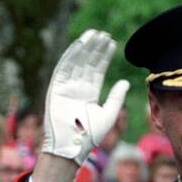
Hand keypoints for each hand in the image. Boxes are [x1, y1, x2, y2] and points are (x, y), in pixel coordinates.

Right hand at [41, 29, 129, 169]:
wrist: (71, 146)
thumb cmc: (90, 136)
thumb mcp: (108, 115)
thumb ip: (116, 98)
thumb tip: (126, 82)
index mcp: (88, 95)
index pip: (97, 71)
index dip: (104, 57)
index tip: (112, 43)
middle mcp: (76, 89)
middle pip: (87, 63)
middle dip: (95, 48)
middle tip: (104, 34)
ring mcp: (66, 87)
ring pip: (76, 63)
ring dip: (84, 48)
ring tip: (95, 34)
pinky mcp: (56, 88)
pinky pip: (63, 68)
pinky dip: (71, 55)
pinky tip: (80, 44)